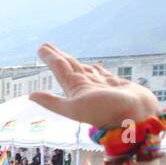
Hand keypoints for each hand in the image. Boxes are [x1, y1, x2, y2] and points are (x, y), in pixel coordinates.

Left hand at [29, 44, 161, 128]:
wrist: (135, 119)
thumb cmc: (105, 113)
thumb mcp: (74, 108)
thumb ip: (52, 102)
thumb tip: (30, 96)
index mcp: (75, 89)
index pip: (60, 68)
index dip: (50, 57)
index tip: (41, 47)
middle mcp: (86, 87)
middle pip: (69, 66)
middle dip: (57, 56)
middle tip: (45, 45)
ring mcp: (101, 86)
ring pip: (85, 69)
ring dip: (74, 62)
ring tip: (66, 56)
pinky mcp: (117, 86)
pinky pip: (103, 74)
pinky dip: (97, 69)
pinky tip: (94, 67)